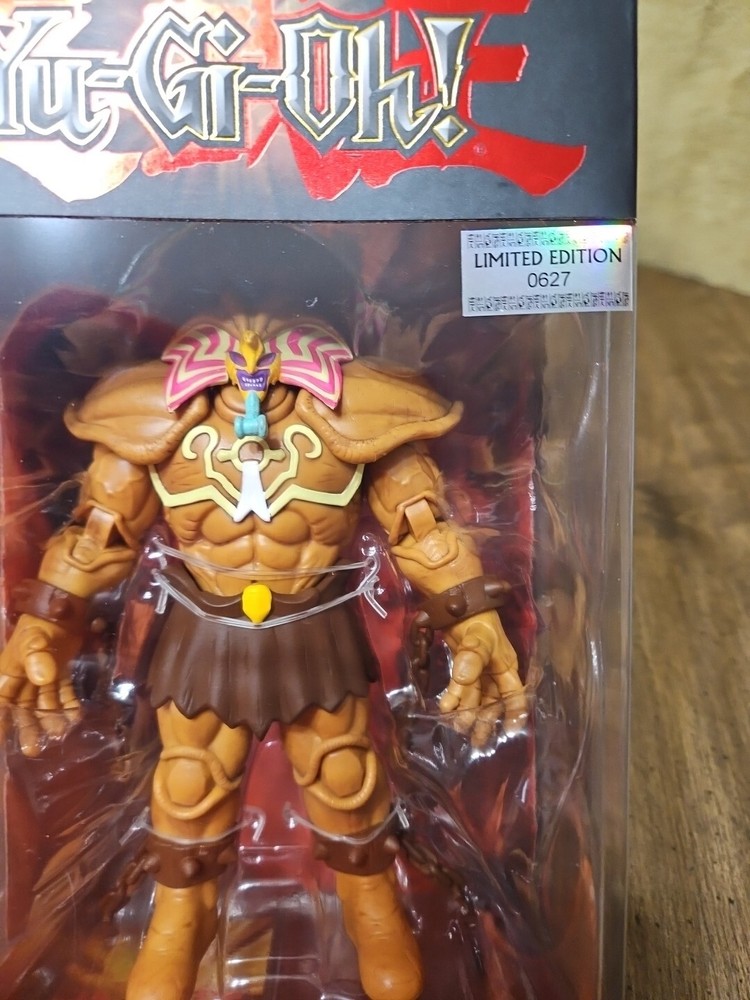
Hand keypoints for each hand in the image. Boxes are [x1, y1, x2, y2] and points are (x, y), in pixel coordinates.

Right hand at [0, 614, 81, 756]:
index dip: (1, 723)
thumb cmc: (40, 626)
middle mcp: (23, 679)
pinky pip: (63, 693)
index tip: (2, 744)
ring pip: (44, 704)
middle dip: (27, 730)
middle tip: (33, 751)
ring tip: (59, 734)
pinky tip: (76, 716)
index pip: (1, 704)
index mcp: (8, 674)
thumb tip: (43, 678)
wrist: (62, 609)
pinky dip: (68, 705)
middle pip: (22, 709)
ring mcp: (42, 677)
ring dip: (50, 719)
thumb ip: (36, 658)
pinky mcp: (61, 673)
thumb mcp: (34, 640)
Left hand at [439, 611, 527, 745]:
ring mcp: (479, 671)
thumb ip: (472, 658)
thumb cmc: (478, 621)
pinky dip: (454, 699)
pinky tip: (446, 709)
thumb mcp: (480, 638)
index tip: (511, 732)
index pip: (515, 695)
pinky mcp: (462, 669)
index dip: (515, 713)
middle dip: (485, 721)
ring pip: (475, 698)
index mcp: (507, 667)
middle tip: (476, 741)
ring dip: (468, 713)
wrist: (459, 603)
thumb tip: (463, 680)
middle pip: (493, 702)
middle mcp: (495, 673)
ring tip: (458, 728)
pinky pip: (460, 689)